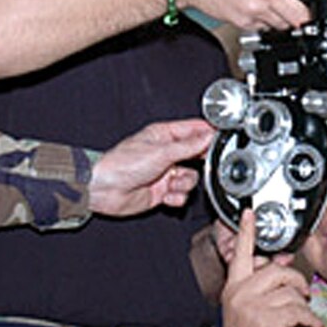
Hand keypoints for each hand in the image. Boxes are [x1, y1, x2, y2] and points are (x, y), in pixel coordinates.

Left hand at [87, 119, 212, 216]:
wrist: (105, 189)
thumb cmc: (122, 164)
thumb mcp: (161, 151)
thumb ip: (188, 146)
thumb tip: (208, 136)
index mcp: (164, 136)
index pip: (193, 129)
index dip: (208, 133)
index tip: (221, 138)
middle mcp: (166, 153)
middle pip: (196, 156)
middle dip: (199, 163)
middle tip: (200, 165)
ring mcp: (165, 173)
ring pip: (191, 178)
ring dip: (185, 183)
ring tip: (172, 183)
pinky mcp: (162, 191)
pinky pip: (181, 194)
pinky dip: (177, 197)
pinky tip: (166, 195)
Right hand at [171, 0, 326, 28]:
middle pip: (303, 15)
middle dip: (308, 14)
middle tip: (306, 7)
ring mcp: (256, 10)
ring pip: (285, 24)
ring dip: (286, 17)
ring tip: (273, 2)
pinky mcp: (246, 23)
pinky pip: (265, 27)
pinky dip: (267, 20)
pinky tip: (256, 7)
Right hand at [217, 210, 318, 326]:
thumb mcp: (246, 313)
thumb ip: (259, 290)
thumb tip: (282, 270)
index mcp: (232, 289)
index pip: (240, 255)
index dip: (247, 232)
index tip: (250, 213)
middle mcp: (239, 295)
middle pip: (276, 271)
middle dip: (296, 282)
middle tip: (302, 294)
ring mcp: (252, 308)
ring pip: (291, 292)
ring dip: (303, 306)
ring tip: (302, 318)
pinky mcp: (268, 321)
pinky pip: (299, 310)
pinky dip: (310, 320)